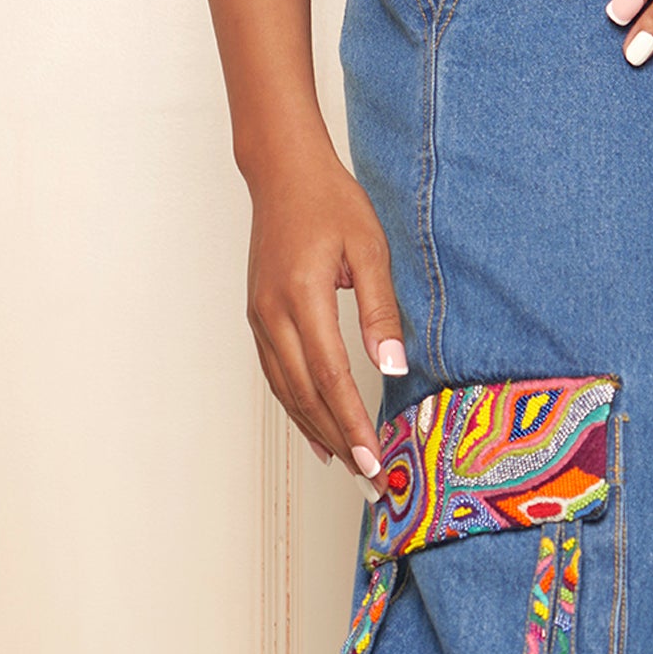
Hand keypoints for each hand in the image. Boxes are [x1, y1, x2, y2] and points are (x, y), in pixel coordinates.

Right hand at [243, 147, 406, 487]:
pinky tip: (317, 435)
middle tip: (369, 480)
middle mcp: (272, 315)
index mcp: (302, 296)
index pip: (330, 376)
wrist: (282, 173)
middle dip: (339, 442)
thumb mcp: (370, 248)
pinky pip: (277, 378)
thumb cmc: (331, 202)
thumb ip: (381, 310)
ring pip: (288, 393)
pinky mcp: (259, 320)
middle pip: (305, 395)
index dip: (351, 423)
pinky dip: (298, 411)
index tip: (373, 459)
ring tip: (349, 467)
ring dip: (318, 433)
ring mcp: (259, 320)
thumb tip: (393, 368)